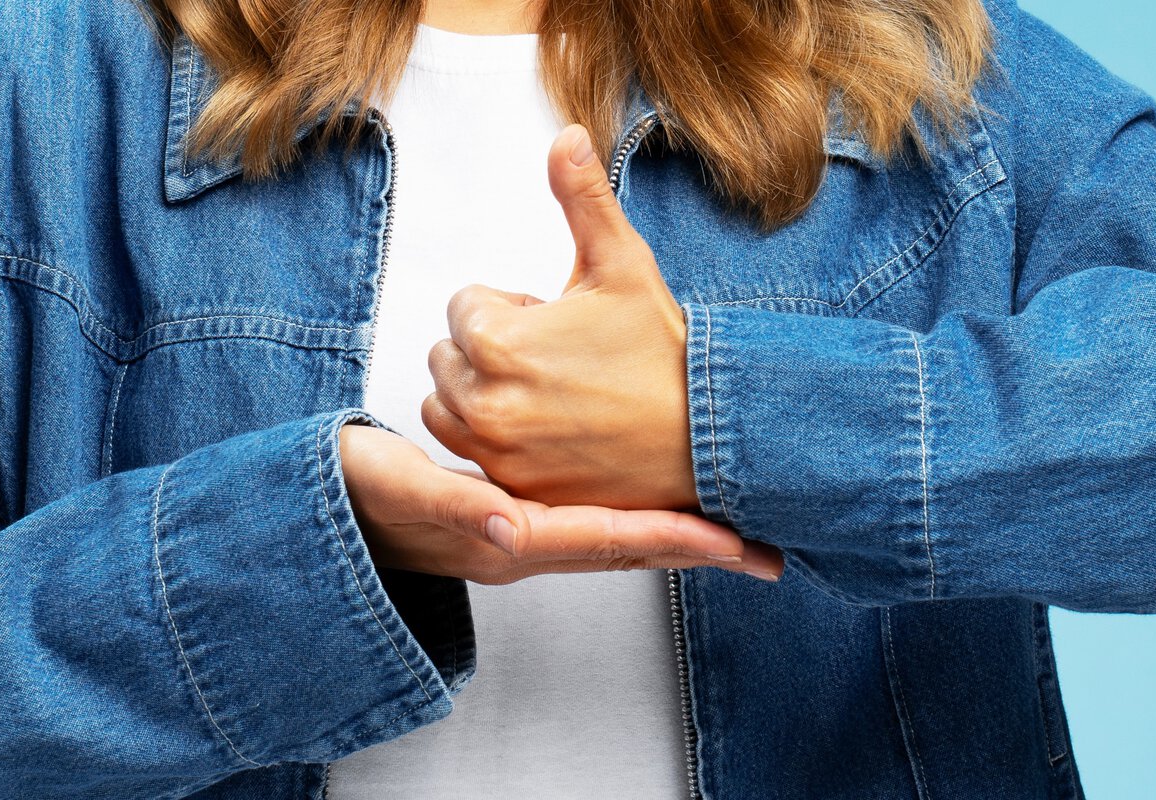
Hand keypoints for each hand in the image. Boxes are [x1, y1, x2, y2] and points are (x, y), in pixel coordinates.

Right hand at [339, 423, 780, 583]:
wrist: (315, 507)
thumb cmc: (355, 494)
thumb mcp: (400, 489)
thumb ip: (454, 506)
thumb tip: (513, 524)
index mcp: (509, 539)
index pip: (614, 540)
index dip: (680, 540)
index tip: (739, 543)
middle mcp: (524, 544)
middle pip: (630, 546)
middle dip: (697, 546)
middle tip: (764, 547)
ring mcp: (517, 536)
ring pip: (614, 534)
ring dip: (671, 529)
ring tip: (726, 521)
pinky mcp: (508, 517)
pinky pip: (587, 519)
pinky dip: (629, 512)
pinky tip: (646, 493)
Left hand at [422, 124, 695, 510]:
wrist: (710, 436)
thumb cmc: (663, 350)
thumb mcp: (623, 263)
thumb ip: (582, 197)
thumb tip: (567, 135)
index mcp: (498, 342)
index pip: (464, 306)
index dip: (513, 309)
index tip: (558, 322)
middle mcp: (485, 403)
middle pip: (449, 356)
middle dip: (491, 350)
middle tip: (558, 359)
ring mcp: (496, 454)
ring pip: (445, 406)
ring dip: (480, 394)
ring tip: (545, 393)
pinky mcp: (512, 491)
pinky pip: (468, 455)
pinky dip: (492, 440)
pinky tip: (546, 430)